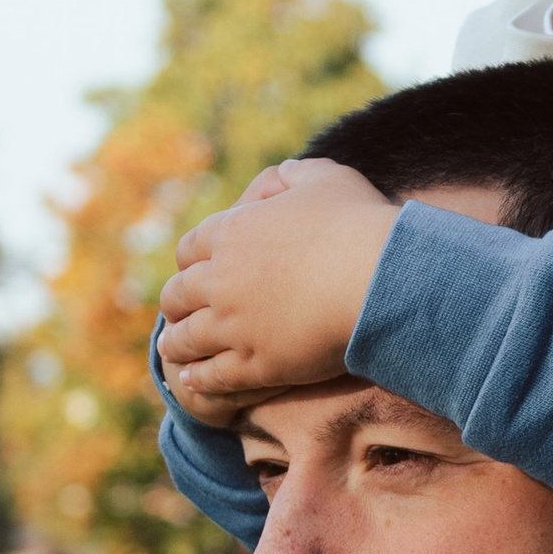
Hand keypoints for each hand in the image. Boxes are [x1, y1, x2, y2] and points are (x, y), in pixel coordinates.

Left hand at [155, 158, 400, 420]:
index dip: (190, 261)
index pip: (190, 248)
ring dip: (176, 342)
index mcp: (233, 232)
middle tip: (176, 311)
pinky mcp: (254, 363)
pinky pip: (212, 374)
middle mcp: (222, 279)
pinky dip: (197, 377)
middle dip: (175, 302)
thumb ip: (296, 175)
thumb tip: (282, 175)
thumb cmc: (360, 224)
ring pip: (186, 337)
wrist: (381, 279)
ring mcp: (234, 325)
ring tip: (171, 349)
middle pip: (178, 294)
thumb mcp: (327, 178)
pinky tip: (191, 379)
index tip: (193, 270)